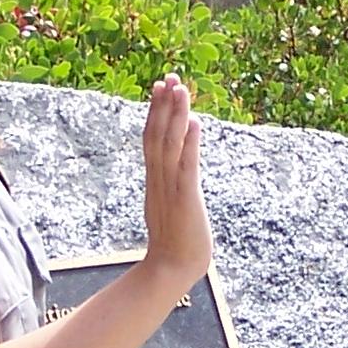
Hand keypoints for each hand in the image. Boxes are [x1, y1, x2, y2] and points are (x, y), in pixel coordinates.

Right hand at [141, 73, 210, 288]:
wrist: (170, 271)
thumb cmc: (175, 246)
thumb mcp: (171, 209)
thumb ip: (172, 190)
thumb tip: (177, 179)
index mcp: (155, 181)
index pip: (152, 140)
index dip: (156, 112)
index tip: (161, 87)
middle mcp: (159, 180)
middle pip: (157, 135)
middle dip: (164, 104)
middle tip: (170, 76)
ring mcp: (170, 189)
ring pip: (169, 144)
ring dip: (175, 115)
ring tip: (181, 88)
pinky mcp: (185, 200)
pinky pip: (186, 167)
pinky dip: (190, 144)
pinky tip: (195, 123)